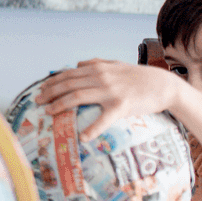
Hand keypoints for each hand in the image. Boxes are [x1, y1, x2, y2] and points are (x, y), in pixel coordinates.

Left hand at [34, 59, 183, 140]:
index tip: (40, 90)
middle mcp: (101, 77)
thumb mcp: (117, 65)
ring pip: (78, 96)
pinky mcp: (122, 106)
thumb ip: (97, 63)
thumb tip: (78, 63)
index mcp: (98, 68)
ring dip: (60, 105)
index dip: (52, 82)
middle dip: (49, 93)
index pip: (68, 74)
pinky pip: (104, 119)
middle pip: (68, 84)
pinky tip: (82, 138)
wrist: (164, 85)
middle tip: (37, 102)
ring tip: (49, 113)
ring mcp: (111, 91)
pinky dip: (92, 129)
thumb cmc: (139, 77)